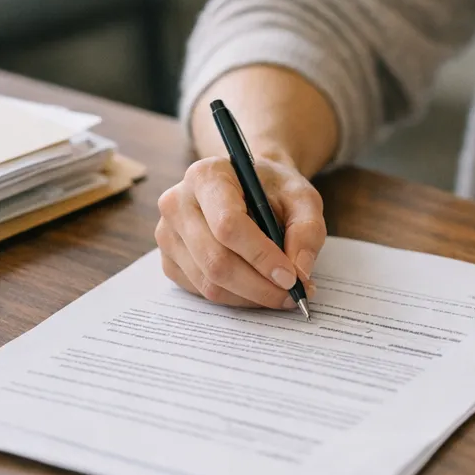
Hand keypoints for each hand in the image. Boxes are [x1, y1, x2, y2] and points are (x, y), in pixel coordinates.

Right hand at [155, 151, 324, 307]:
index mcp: (206, 176)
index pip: (228, 224)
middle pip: (216, 259)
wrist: (249, 186)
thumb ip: (307, 230)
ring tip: (282, 292)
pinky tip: (258, 288)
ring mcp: (167, 234)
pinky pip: (202, 291)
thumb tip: (299, 271)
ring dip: (251, 296)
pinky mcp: (169, 260)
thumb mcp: (302, 197)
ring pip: (209, 282)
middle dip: (259, 286)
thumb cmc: (273, 189)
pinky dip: (236, 298)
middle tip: (293, 294)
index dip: (261, 255)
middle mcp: (177, 203)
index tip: (291, 276)